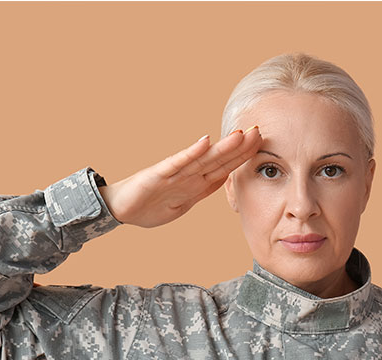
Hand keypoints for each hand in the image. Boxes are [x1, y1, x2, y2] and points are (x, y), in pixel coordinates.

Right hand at [99, 127, 261, 227]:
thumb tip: (225, 179)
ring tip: (240, 134)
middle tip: (258, 130)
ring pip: (203, 159)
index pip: (224, 167)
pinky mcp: (158, 174)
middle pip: (218, 159)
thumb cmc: (149, 205)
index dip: (242, 157)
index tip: (261, 144)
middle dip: (239, 147)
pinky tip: (205, 141)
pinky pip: (178, 163)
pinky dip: (192, 153)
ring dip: (222, 147)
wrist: (119, 209)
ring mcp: (174, 173)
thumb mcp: (183, 203)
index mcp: (196, 183)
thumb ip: (203, 190)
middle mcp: (188, 174)